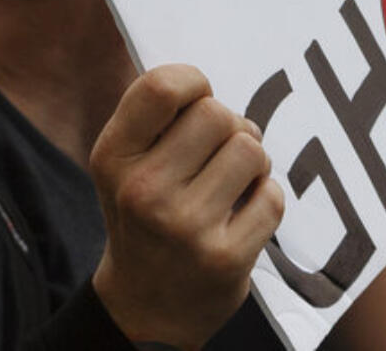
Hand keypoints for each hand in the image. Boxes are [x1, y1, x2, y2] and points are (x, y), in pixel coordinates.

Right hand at [89, 64, 284, 350]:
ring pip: (251, 149)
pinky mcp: (225, 260)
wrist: (146, 306)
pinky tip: (243, 212)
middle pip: (218, 113)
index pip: (163, 86)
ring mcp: (185, 228)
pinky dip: (265, 197)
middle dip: (228, 125)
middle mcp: (144, 191)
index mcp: (114, 155)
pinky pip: (272, 194)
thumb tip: (202, 79)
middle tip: (218, 150)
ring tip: (233, 179)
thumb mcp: (125, 161)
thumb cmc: (144, 212)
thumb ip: (155, 114)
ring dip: (251, 160)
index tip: (196, 101)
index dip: (193, 82)